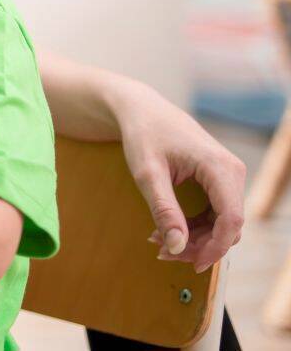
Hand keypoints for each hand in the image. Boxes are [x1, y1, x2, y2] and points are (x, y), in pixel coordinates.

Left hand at [115, 85, 245, 270]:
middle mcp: (232, 172)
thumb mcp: (147, 173)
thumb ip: (164, 210)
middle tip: (162, 253)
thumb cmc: (143, 134)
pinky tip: (166, 230)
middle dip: (199, 245)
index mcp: (220, 167)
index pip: (231, 219)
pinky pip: (214, 213)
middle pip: (228, 225)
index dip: (215, 247)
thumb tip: (178, 247)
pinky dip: (193, 226)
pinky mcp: (217, 180)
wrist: (140, 109)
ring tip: (158, 242)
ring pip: (221, 223)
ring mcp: (227, 176)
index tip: (190, 264)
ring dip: (195, 238)